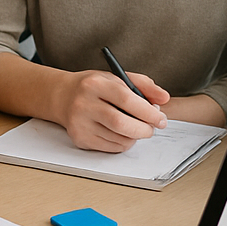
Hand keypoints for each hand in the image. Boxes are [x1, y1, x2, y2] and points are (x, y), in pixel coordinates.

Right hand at [55, 70, 169, 151]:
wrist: (62, 96)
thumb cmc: (93, 87)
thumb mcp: (116, 78)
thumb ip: (143, 85)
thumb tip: (164, 98)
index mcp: (95, 84)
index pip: (126, 99)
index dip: (148, 112)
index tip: (161, 118)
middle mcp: (84, 104)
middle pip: (121, 124)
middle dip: (143, 129)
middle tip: (151, 128)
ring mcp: (80, 123)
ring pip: (119, 139)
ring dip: (134, 136)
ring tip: (133, 126)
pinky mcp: (80, 138)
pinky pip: (111, 148)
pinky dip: (123, 143)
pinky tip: (120, 132)